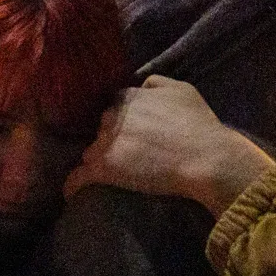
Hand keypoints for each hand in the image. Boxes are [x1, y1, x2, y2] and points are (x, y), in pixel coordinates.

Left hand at [65, 76, 273, 215]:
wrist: (204, 158)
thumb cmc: (198, 125)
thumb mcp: (181, 89)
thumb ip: (156, 83)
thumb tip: (141, 85)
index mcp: (128, 97)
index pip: (116, 105)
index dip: (124, 118)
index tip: (133, 130)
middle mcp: (112, 117)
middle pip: (102, 128)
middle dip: (112, 137)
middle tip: (130, 152)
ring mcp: (106, 143)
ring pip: (92, 151)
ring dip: (99, 159)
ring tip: (111, 173)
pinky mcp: (104, 168)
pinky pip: (79, 177)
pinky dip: (74, 184)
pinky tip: (72, 193)